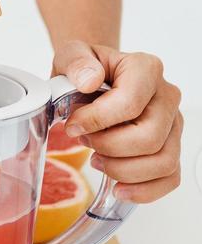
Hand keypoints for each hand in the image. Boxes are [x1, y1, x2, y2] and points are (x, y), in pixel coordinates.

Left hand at [52, 41, 182, 203]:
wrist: (95, 77)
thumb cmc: (87, 69)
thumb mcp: (71, 54)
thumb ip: (76, 62)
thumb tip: (89, 80)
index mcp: (145, 68)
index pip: (130, 103)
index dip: (97, 121)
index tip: (73, 126)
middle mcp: (166, 96)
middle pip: (149, 138)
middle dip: (109, 147)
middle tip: (84, 141)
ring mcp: (172, 123)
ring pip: (163, 162)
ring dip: (123, 170)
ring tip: (97, 160)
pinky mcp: (171, 146)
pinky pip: (169, 177)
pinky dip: (143, 190)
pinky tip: (118, 186)